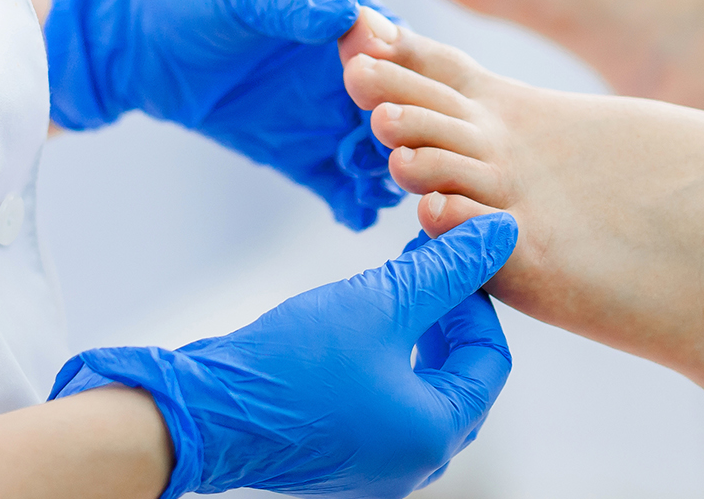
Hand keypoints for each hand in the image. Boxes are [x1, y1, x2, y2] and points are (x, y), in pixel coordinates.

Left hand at [45, 0, 403, 228]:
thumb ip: (292, 2)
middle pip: (402, 111)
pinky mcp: (299, 153)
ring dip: (384, 174)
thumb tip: (350, 15)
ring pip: (378, 152)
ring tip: (374, 191)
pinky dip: (353, 202)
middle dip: (404, 139)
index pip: (400, 54)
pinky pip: (339, 184)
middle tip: (386, 160)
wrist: (130, 38)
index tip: (390, 105)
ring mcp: (326, 115)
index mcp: (347, 22)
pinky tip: (354, 217)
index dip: (406, 82)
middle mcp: (350, 72)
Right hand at [49, 213, 518, 498]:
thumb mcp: (379, 301)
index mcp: (434, 434)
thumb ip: (447, 268)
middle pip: (460, 379)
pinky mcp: (341, 460)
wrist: (202, 413)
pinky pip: (384, 407)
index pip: (490, 359)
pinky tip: (360, 326)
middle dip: (448, 318)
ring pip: (421, 391)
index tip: (446, 258)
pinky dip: (386, 364)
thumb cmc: (291, 362)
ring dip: (417, 337)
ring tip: (392, 287)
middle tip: (424, 267)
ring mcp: (377, 469)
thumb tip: (501, 234)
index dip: (476, 300)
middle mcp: (413, 463)